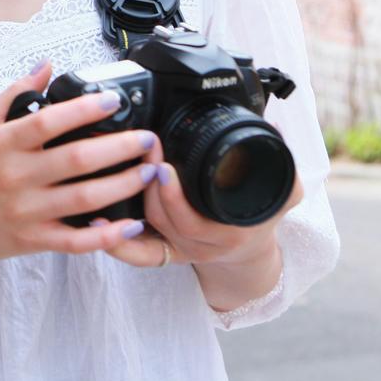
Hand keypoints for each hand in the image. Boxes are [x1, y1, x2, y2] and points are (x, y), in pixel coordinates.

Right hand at [0, 61, 160, 272]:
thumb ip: (15, 93)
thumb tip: (47, 65)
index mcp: (4, 144)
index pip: (48, 122)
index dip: (83, 110)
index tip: (113, 100)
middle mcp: (17, 177)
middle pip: (75, 161)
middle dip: (118, 148)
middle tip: (147, 138)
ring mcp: (27, 212)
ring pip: (83, 200)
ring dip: (122, 185)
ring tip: (150, 171)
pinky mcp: (33, 240)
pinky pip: (75, 241)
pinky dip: (106, 236)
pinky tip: (132, 224)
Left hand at [95, 137, 303, 269]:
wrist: (253, 251)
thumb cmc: (263, 215)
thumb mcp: (285, 190)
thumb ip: (284, 160)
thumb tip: (275, 125)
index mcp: (227, 232)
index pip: (194, 219)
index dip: (175, 196)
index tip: (164, 167)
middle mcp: (200, 245)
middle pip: (164, 220)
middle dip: (148, 186)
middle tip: (142, 151)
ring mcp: (179, 249)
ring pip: (147, 232)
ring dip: (130, 202)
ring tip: (118, 169)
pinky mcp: (162, 251)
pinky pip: (136, 255)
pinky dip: (114, 242)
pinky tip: (96, 218)